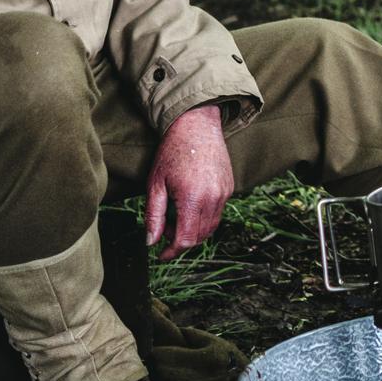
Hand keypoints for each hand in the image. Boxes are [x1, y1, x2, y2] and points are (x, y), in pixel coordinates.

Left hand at [145, 103, 234, 259]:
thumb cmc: (172, 152)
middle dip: (180, 241)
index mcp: (193, 198)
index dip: (172, 251)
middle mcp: (213, 198)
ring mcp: (225, 193)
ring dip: (193, 230)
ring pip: (211, 227)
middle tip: (163, 230)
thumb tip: (151, 242)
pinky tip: (189, 204)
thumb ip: (153, 215)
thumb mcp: (155, 184)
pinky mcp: (230, 188)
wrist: (197, 126)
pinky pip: (217, 213)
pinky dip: (203, 218)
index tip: (161, 255)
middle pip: (199, 236)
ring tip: (176, 217)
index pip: (186, 239)